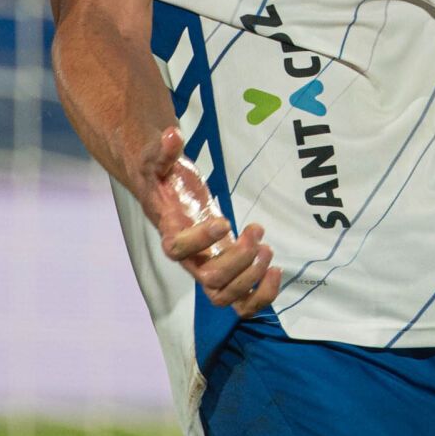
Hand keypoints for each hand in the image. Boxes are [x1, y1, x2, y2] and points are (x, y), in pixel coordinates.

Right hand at [143, 126, 281, 316]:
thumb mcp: (158, 158)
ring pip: (225, 298)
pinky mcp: (227, 271)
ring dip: (252, 278)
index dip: (200, 240)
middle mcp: (188, 258)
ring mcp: (207, 268)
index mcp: (169, 232)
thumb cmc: (163, 177)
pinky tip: (276, 271)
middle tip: (256, 232)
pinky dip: (262, 295)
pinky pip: (242, 301)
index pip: (177, 249)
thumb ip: (164, 149)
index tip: (224, 221)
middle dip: (239, 260)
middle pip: (209, 280)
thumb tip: (172, 134)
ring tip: (267, 249)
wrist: (168, 194)